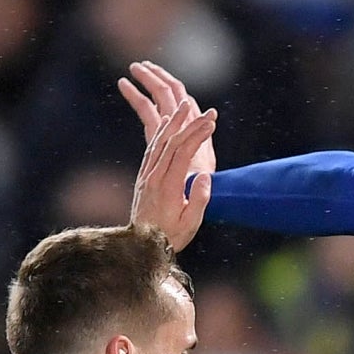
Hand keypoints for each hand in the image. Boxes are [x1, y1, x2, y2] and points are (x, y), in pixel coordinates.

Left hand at [120, 60, 217, 250]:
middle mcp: (155, 177)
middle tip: (207, 112)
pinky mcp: (144, 177)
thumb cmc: (171, 237)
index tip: (211, 123)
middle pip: (172, 142)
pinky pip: (151, 149)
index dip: (197, 135)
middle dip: (190, 124)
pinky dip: (160, 133)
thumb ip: (199, 200)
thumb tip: (205, 176)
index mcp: (168, 187)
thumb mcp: (191, 224)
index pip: (183, 153)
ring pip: (159, 142)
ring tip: (185, 106)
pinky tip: (166, 122)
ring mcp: (147, 176)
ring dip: (173, 122)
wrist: (142, 246)